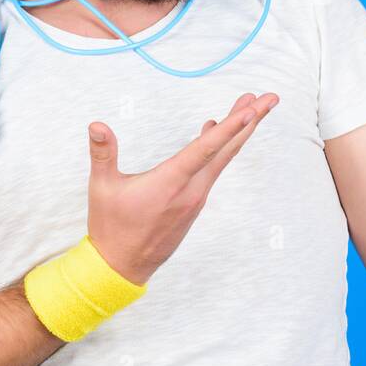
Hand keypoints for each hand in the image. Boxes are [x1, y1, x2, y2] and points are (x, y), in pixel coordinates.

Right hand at [84, 92, 279, 283]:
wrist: (121, 267)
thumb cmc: (111, 227)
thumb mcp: (102, 188)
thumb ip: (102, 153)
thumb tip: (96, 124)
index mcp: (171, 182)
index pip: (207, 149)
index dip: (230, 126)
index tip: (251, 109)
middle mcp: (191, 190)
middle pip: (227, 149)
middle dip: (250, 121)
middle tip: (269, 98)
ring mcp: (195, 198)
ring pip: (222, 159)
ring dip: (237, 132)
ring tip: (249, 107)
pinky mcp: (193, 204)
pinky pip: (212, 170)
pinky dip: (220, 148)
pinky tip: (214, 130)